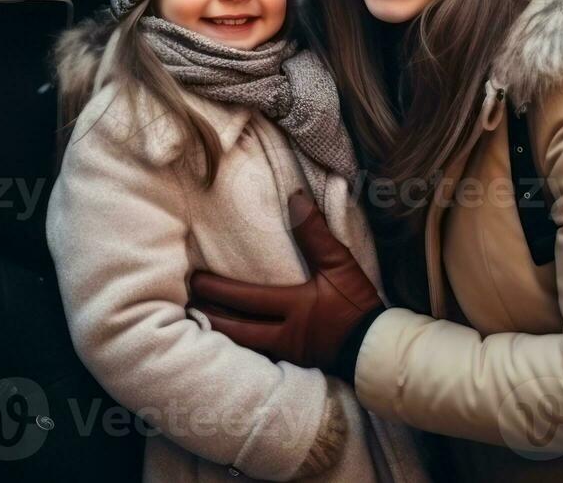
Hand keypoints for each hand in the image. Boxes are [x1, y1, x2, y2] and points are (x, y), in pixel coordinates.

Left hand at [189, 191, 383, 371]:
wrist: (377, 348)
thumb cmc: (358, 305)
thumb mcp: (340, 265)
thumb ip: (316, 233)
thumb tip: (295, 198)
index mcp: (293, 309)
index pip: (246, 299)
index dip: (216, 291)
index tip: (194, 280)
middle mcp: (284, 335)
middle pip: (235, 329)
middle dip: (208, 316)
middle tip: (185, 304)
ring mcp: (288, 354)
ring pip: (242, 348)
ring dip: (219, 335)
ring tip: (198, 323)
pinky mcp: (294, 364)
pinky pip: (258, 359)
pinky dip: (239, 349)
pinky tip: (229, 344)